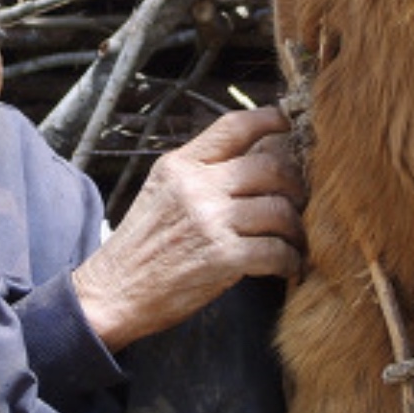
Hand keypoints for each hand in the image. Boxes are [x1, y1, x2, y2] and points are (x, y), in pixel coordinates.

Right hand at [73, 106, 304, 349]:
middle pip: (271, 166)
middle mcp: (197, 186)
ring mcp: (210, 221)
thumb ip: (200, 173)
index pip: (234, 126)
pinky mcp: (223, 257)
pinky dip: (290, 261)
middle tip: (300, 201)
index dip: (270, 120)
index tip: (289, 125)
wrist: (113, 293)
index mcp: (180, 165)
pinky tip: (288, 268)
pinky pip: (277, 251)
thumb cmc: (140, 247)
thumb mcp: (160, 192)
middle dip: (296, 184)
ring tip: (296, 242)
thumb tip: (252, 159)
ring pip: (281, 210)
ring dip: (296, 229)